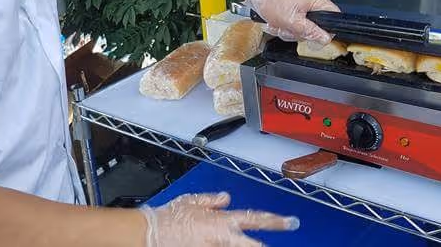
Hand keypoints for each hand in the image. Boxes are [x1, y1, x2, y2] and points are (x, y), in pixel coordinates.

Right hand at [140, 192, 298, 246]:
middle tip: (277, 237)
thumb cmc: (168, 217)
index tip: (290, 222)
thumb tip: (226, 198)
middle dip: (264, 246)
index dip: (275, 221)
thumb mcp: (191, 201)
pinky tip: (223, 246)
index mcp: (221, 220)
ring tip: (240, 242)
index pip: (255, 218)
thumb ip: (211, 200)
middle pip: (253, 246)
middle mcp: (222, 238)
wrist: (150, 234)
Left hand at [245, 0, 339, 43]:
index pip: (335, 17)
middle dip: (303, 31)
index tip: (316, 37)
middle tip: (290, 30)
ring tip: (280, 25)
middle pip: (319, 24)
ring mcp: (304, 1)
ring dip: (292, 29)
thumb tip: (326, 39)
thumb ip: (311, 31)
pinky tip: (278, 23)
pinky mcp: (295, 4)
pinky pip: (297, 20)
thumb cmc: (272, 1)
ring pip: (306, 24)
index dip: (328, 30)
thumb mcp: (292, 21)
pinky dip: (288, 25)